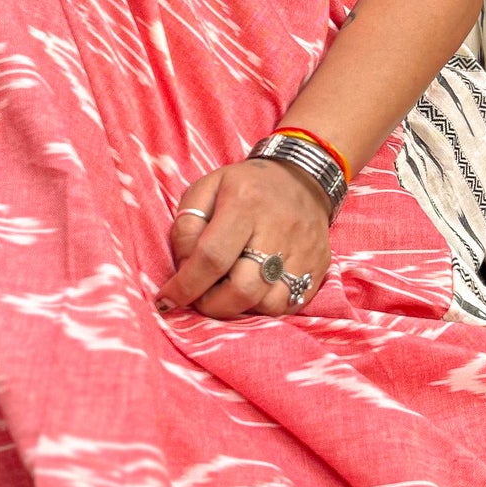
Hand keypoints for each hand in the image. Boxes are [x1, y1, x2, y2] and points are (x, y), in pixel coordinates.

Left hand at [157, 159, 329, 318]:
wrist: (302, 178)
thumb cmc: (245, 186)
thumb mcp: (206, 188)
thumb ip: (186, 226)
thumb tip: (183, 268)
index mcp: (244, 203)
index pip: (212, 257)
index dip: (186, 285)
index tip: (167, 300)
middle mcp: (277, 229)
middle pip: (242, 289)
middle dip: (212, 305)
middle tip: (200, 298)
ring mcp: (303, 251)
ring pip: (268, 304)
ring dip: (240, 308)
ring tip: (227, 292)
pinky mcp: (318, 267)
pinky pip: (289, 305)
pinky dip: (265, 307)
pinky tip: (252, 292)